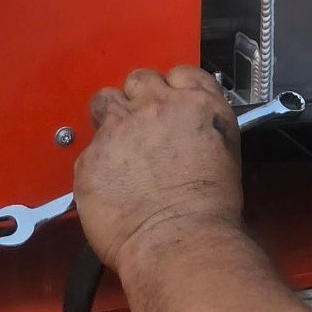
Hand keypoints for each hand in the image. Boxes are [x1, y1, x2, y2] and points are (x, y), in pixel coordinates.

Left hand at [75, 66, 243, 274]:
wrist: (179, 239)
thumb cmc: (209, 208)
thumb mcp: (223, 152)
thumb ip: (197, 128)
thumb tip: (181, 132)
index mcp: (199, 104)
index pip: (181, 72)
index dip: (172, 88)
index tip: (169, 104)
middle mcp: (158, 106)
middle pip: (139, 78)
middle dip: (138, 98)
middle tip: (140, 125)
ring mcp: (120, 128)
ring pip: (104, 99)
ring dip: (110, 117)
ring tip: (116, 146)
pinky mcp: (90, 156)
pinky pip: (88, 149)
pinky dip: (97, 164)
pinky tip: (111, 187)